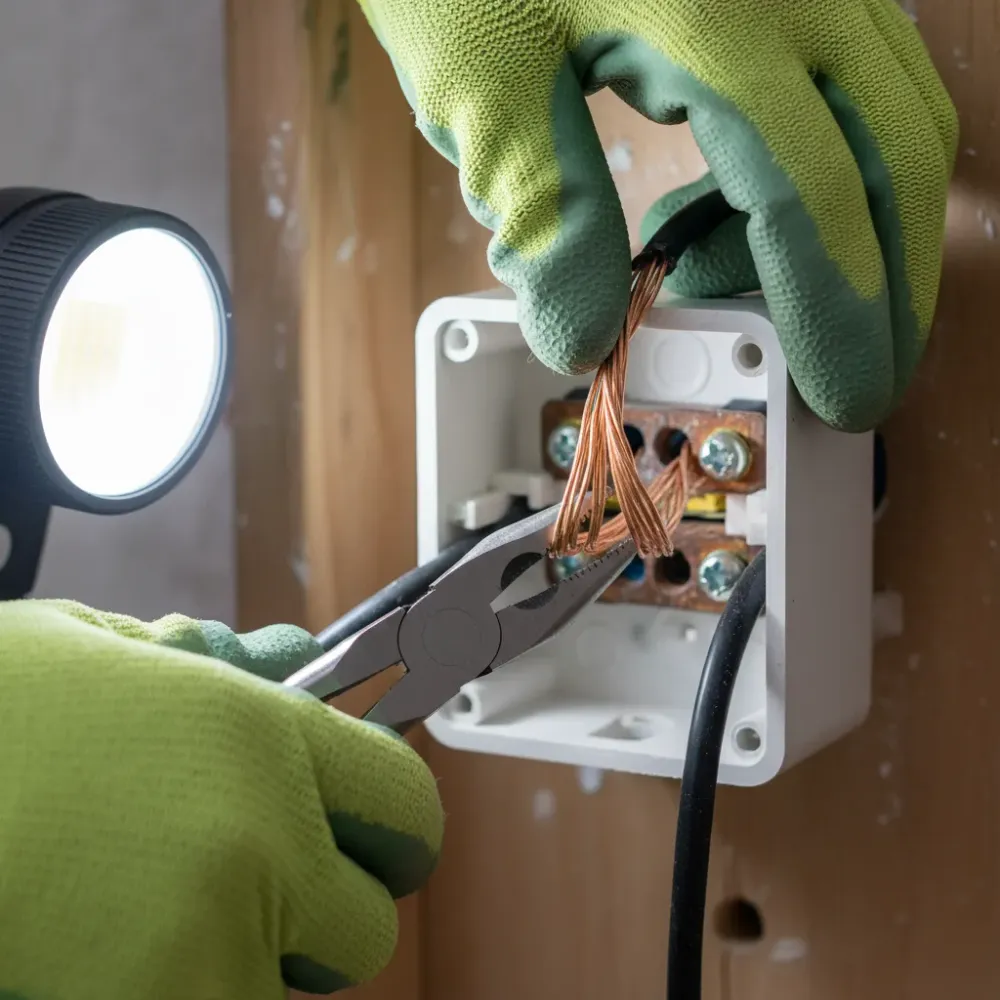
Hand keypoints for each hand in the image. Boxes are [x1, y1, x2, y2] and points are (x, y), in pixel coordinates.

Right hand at [0, 600, 441, 998]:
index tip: (377, 846)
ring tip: (165, 917)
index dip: (396, 834)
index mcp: (265, 737)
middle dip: (323, 916)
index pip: (409, 806)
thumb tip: (288, 661)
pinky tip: (123, 954)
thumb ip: (216, 668)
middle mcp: (263, 837)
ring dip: (250, 963)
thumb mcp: (112, 655)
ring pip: (291, 990)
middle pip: (367, 923)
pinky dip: (194, 990)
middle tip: (265, 892)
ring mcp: (212, 935)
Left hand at [360, 0, 955, 431]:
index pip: (812, 194)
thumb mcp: (482, 90)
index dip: (834, 313)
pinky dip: (824, 178)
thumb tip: (584, 340)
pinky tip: (737, 219)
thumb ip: (541, 215)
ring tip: (744, 290)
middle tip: (851, 378)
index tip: (842, 397)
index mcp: (716, 21)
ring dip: (857, 235)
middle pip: (893, 161)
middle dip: (883, 288)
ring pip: (891, 125)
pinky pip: (851, 95)